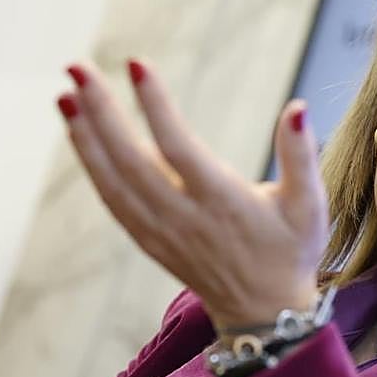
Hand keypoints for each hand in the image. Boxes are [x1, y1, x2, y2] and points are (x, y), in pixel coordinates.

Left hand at [57, 60, 328, 330]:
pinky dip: (92, 165)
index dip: (155, 106)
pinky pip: (112, 199)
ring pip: (113, 181)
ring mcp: (161, 232)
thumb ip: (302, 156)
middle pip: (132, 161)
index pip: (179, 148)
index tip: (136, 64)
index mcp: (223, 203)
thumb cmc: (291, 251)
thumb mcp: (310, 206)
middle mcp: (184, 218)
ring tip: (65, 95)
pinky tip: (79, 131)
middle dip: (101, 112)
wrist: (263, 312)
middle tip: (77, 68)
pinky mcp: (149, 240)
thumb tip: (298, 107)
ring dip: (85, 137)